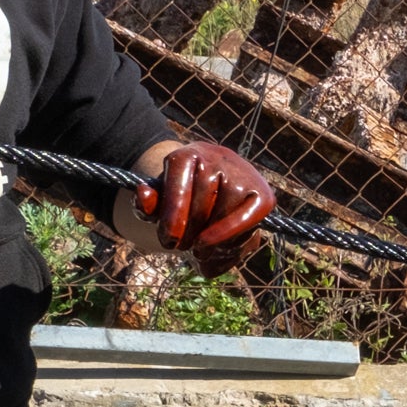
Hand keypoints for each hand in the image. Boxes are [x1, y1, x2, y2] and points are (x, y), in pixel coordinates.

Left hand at [133, 141, 274, 274]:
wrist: (213, 186)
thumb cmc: (182, 196)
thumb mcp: (161, 199)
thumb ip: (148, 203)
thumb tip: (144, 196)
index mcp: (186, 155)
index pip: (179, 183)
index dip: (173, 216)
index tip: (168, 241)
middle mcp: (217, 158)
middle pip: (202, 204)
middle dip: (189, 234)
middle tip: (181, 247)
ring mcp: (243, 175)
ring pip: (224, 214)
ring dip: (210, 241)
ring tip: (199, 250)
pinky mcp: (263, 195)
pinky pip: (248, 218)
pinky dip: (231, 237)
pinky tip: (217, 251)